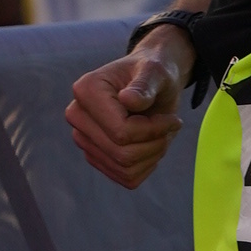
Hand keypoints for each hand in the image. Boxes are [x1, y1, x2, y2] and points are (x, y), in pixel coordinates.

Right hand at [67, 31, 188, 190]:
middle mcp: (77, 116)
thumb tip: (128, 99)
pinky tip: (151, 144)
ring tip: (161, 134)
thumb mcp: (157, 72)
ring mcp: (83, 139)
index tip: (173, 119)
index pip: (121, 132)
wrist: (151, 82)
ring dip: (153, 154)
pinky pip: (126, 178)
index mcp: (86, 91)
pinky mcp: (95, 157)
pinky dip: (147, 165)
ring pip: (124, 169)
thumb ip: (145, 84)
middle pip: (122, 154)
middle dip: (155, 143)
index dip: (153, 130)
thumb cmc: (153, 73)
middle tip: (169, 126)